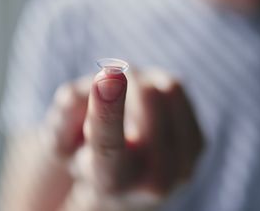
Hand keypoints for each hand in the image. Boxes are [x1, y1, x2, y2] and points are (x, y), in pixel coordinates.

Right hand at [33, 69, 203, 210]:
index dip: (107, 110)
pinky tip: (145, 111)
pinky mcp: (199, 144)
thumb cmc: (87, 155)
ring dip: (139, 81)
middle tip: (104, 87)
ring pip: (167, 87)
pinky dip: (155, 86)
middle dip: (122, 78)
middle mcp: (154, 181)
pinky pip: (177, 89)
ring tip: (124, 105)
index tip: (107, 76)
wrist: (123, 179)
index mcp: (111, 183)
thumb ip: (62, 118)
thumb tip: (78, 94)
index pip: (108, 145)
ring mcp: (184, 163)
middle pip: (149, 97)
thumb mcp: (61, 141)